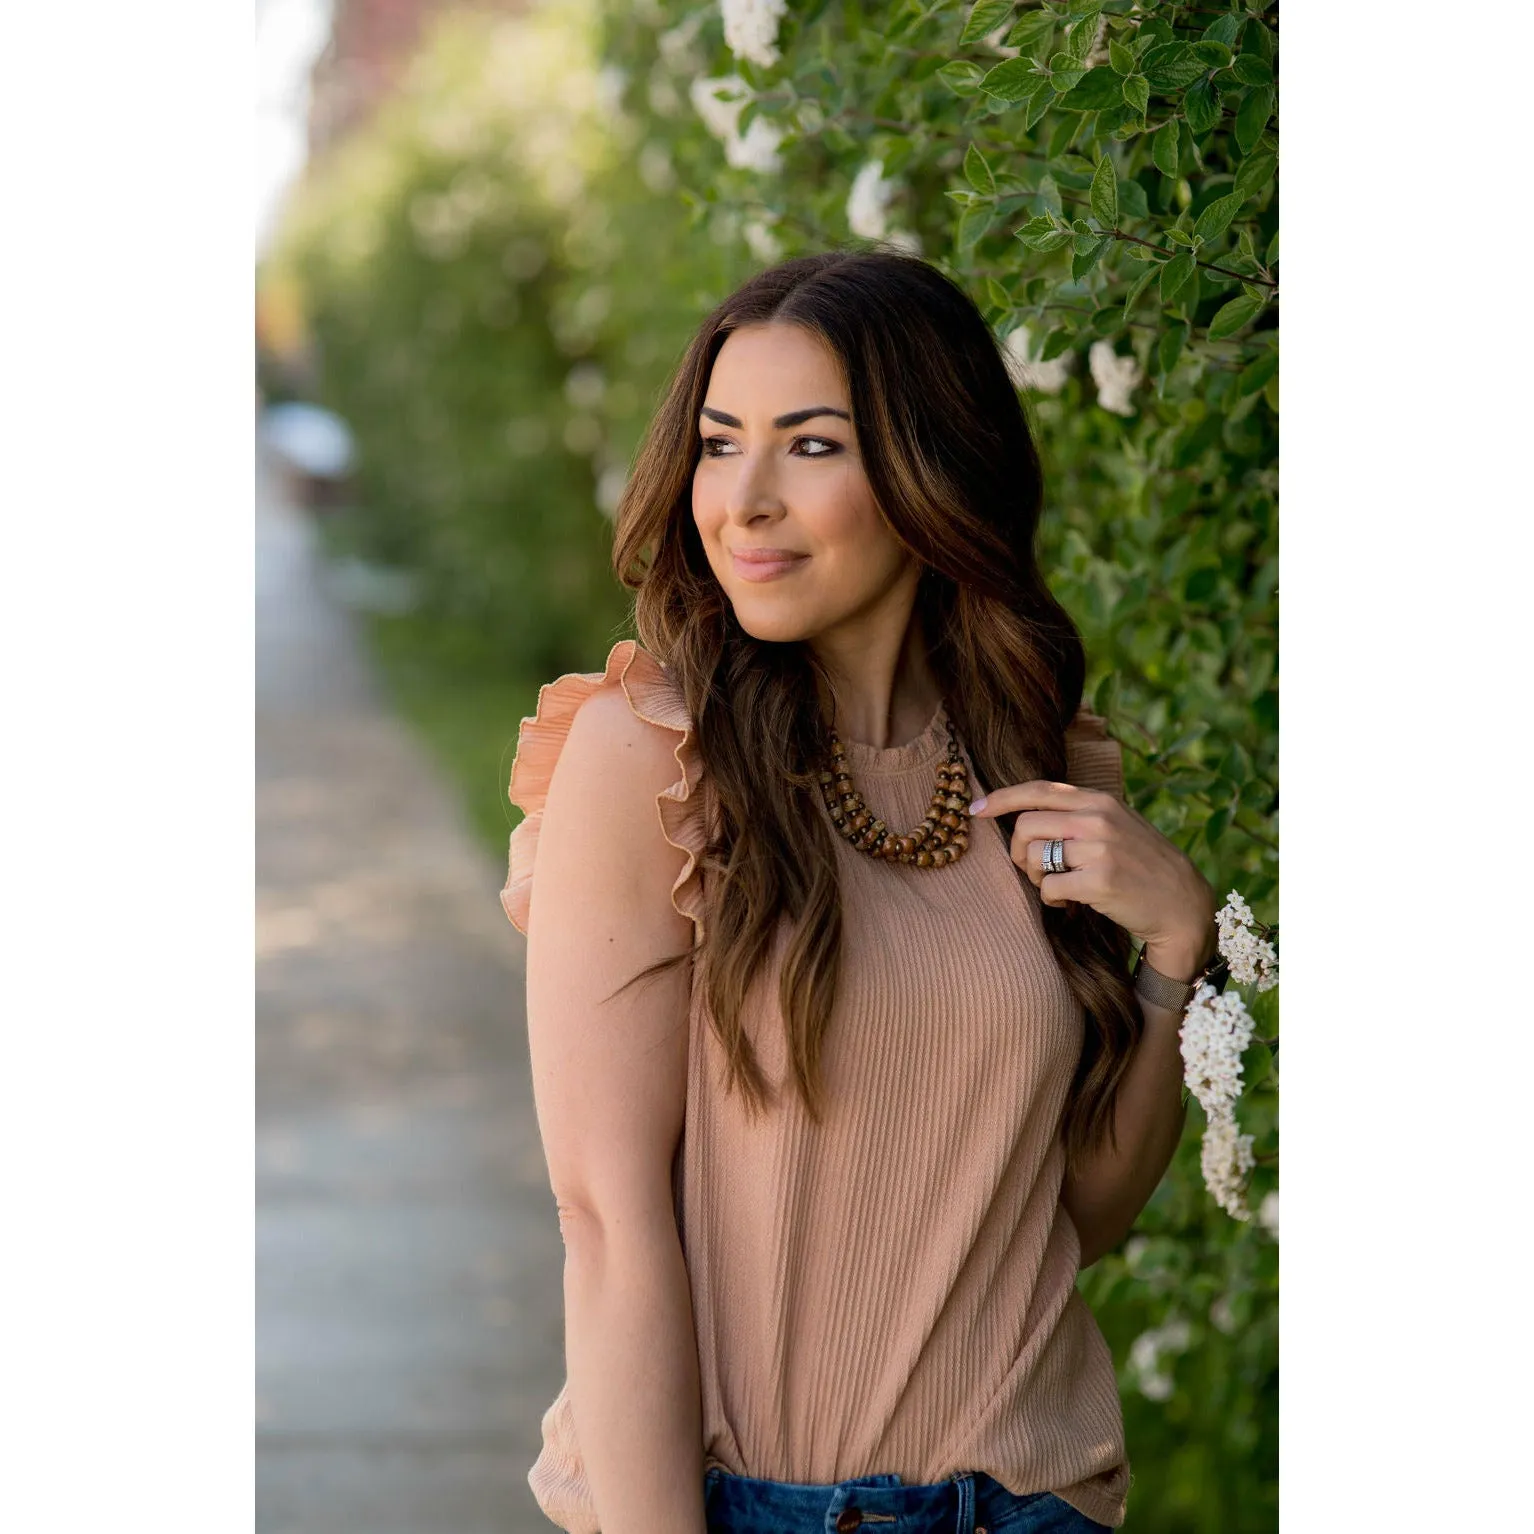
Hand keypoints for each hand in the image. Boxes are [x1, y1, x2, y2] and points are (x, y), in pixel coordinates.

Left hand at [969, 780, 1216, 971]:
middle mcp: (1097, 818)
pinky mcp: (1099, 881)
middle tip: (1031, 869)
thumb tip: (1025, 814)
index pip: (1038, 789)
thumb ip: (1079, 814)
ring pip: (1033, 857)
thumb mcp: (1116, 825)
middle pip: (1026, 825)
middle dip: (1017, 851)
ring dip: (1034, 877)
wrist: (1182, 904)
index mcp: (1099, 800)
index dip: (1002, 798)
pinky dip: (1050, 899)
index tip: (975, 809)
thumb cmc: (1142, 866)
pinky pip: (1048, 888)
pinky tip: (1068, 903)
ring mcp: (1099, 849)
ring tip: (1056, 886)